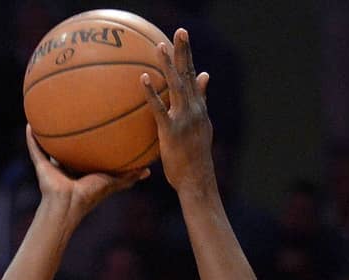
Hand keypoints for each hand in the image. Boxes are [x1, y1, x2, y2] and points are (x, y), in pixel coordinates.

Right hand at [25, 125, 147, 222]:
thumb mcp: (113, 182)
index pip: (86, 153)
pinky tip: (30, 124)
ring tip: (47, 114)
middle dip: (70, 135)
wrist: (70, 204)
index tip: (95, 125)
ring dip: (48, 134)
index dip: (89, 141)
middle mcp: (67, 167)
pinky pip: (34, 149)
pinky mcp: (41, 166)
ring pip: (50, 147)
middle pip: (68, 148)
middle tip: (74, 114)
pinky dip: (31, 139)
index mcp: (82, 171)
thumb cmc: (91, 195)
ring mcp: (52, 167)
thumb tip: (148, 171)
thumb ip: (128, 176)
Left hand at [142, 28, 214, 194]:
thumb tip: (206, 75)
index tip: (182, 36)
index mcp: (199, 108)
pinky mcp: (172, 131)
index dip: (188, 55)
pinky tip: (142, 79)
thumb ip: (201, 100)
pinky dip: (151, 92)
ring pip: (176, 86)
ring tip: (159, 46)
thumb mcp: (202, 126)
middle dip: (184, 51)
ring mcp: (184, 119)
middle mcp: (194, 109)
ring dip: (168, 65)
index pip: (194, 75)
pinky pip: (159, 108)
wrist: (196, 180)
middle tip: (179, 31)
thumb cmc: (195, 157)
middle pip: (188, 74)